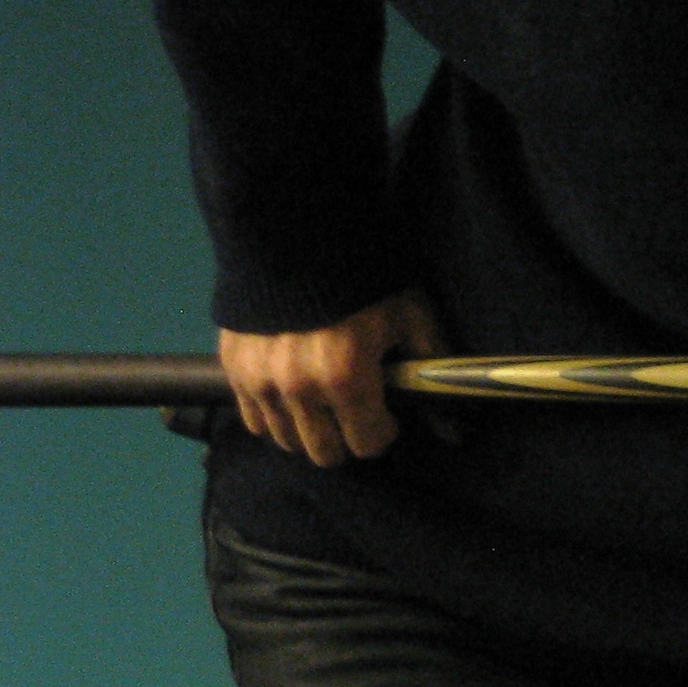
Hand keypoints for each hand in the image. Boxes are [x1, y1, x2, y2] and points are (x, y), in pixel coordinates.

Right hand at [217, 290, 442, 466]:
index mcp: (346, 379)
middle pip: (325, 452)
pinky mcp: (233, 369)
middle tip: (355, 411)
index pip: (367, 443)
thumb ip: (431, 374)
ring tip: (323, 401)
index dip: (384, 432)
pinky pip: (252, 420)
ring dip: (310, 430)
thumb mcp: (411, 318)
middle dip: (347, 438)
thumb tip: (454, 432)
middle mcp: (298, 389)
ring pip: (287, 440)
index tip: (388, 413)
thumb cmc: (367, 278)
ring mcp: (260, 381)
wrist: (297, 234)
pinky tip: (291, 394)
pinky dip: (274, 416)